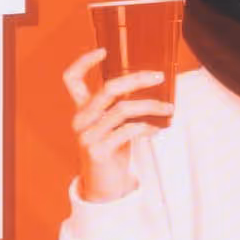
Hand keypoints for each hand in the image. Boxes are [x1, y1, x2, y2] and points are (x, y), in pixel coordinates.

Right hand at [64, 49, 171, 201]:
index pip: (71, 80)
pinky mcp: (98, 152)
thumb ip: (120, 106)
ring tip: (168, 109)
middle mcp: (80, 121)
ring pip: (123, 110)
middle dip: (137, 79)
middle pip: (108, 88)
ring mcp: (87, 136)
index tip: (104, 51)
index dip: (84, 62)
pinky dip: (146, 127)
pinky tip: (157, 129)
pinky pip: (127, 131)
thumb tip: (150, 83)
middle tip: (159, 77)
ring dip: (151, 106)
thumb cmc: (112, 152)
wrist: (103, 188)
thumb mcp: (113, 126)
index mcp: (81, 111)